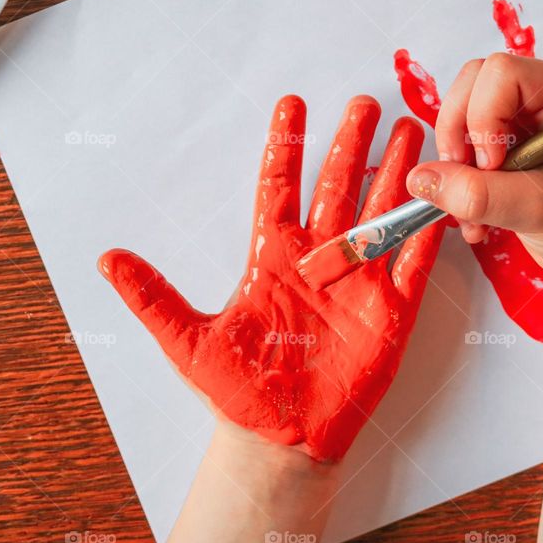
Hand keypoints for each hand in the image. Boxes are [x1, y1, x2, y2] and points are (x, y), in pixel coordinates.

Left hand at [99, 95, 442, 461]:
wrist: (281, 439)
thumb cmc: (236, 391)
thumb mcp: (187, 341)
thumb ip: (154, 297)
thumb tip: (106, 260)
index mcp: (273, 257)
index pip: (280, 187)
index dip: (287, 146)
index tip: (292, 104)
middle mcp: (319, 259)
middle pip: (337, 188)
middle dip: (351, 145)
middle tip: (364, 103)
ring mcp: (358, 282)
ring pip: (379, 214)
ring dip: (394, 175)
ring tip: (411, 133)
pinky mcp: (392, 312)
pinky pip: (413, 264)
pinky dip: (425, 233)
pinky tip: (436, 200)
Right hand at [407, 53, 542, 293]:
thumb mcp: (537, 210)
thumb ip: (478, 194)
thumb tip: (421, 179)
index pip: (502, 72)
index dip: (483, 116)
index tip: (493, 166)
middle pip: (473, 85)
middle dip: (459, 135)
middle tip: (469, 182)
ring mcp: (524, 122)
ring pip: (461, 116)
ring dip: (455, 166)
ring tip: (474, 213)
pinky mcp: (507, 147)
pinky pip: (462, 147)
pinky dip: (458, 184)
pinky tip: (478, 221)